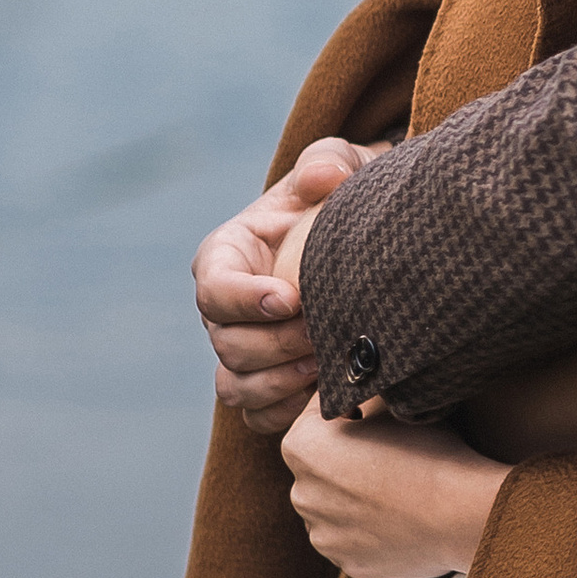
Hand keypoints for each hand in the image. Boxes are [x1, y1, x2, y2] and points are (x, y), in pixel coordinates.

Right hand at [194, 139, 385, 434]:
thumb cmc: (343, 197)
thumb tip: (325, 177)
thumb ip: (329, 162)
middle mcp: (224, 308)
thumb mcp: (340, 165)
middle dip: (274, 344)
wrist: (362, 243)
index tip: (291, 300)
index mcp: (228, 253)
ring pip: (234, 385)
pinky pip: (257, 415)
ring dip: (278, 383)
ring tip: (324, 368)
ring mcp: (240, 349)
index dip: (244, 298)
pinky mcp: (264, 384)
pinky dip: (285, 412)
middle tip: (324, 334)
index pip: (214, 284)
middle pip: (226, 342)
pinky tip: (323, 396)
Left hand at [281, 396, 507, 577]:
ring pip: (333, 503)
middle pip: (320, 462)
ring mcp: (322, 534)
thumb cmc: (428, 451)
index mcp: (301, 446)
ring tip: (395, 483)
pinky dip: (369, 526)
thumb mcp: (391, 404)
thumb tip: (360, 382)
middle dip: (346, 452)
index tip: (371, 407)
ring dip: (353, 493)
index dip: (348, 405)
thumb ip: (364, 393)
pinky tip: (398, 514)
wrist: (461, 514)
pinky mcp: (347, 563)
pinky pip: (352, 537)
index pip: (316, 413)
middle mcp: (301, 493)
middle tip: (387, 446)